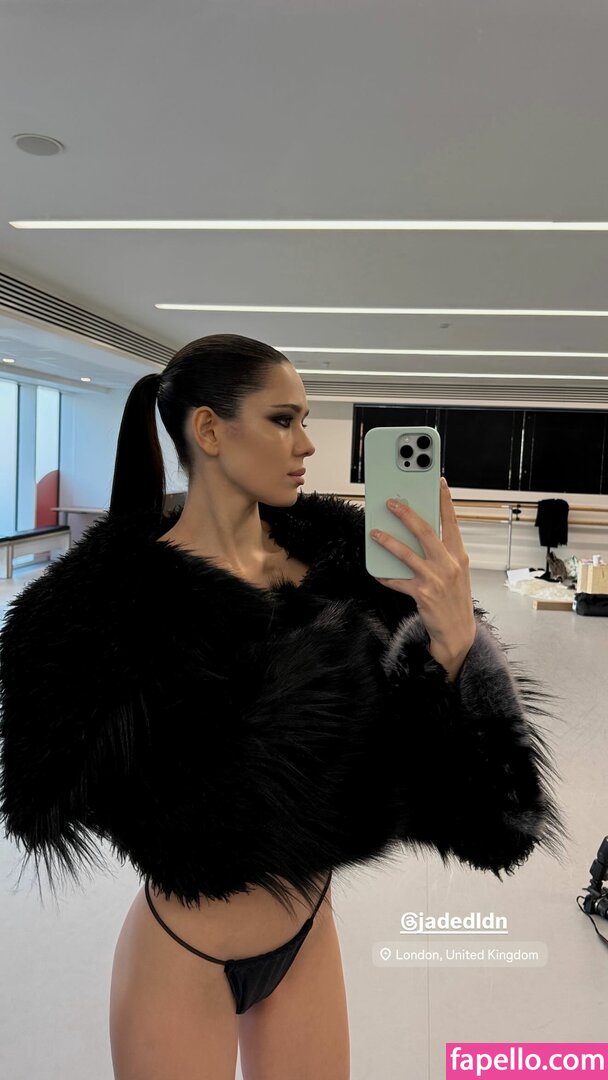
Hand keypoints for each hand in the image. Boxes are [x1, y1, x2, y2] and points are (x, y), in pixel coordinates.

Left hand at [370, 480, 476, 662]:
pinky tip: (376, 571)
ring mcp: (435, 579)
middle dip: (407, 515)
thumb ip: (441, 553)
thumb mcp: (456, 572)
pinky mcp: (422, 594)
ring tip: (374, 532)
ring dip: (388, 541)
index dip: (445, 501)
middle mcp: (449, 565)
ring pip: (407, 553)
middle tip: (391, 503)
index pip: (452, 522)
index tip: (438, 483)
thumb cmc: (454, 599)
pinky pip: (397, 581)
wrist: (458, 631)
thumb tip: (418, 534)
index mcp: (459, 556)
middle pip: (425, 532)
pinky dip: (385, 575)